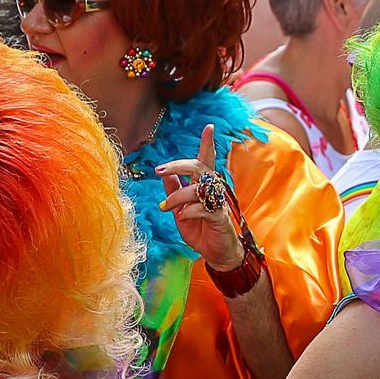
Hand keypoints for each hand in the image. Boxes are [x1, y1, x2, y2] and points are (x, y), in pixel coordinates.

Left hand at [157, 126, 243, 271]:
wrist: (216, 252)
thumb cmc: (200, 229)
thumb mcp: (180, 208)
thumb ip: (174, 190)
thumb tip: (162, 174)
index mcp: (204, 185)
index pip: (205, 160)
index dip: (208, 143)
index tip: (209, 126)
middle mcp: (213, 189)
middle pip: (199, 167)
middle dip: (178, 165)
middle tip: (160, 169)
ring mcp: (217, 203)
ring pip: (197, 188)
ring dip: (177, 196)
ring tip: (166, 208)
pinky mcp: (219, 217)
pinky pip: (203, 208)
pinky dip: (189, 211)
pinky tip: (182, 217)